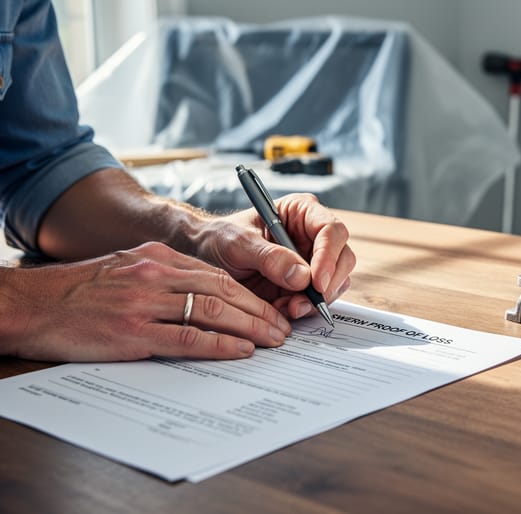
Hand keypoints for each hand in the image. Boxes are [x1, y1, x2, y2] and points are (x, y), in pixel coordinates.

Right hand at [4, 242, 291, 361]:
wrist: (32, 305)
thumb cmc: (80, 291)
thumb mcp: (126, 268)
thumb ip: (165, 277)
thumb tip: (205, 295)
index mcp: (156, 258)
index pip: (217, 275)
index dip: (250, 294)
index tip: (271, 308)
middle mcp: (155, 276)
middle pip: (223, 291)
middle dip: (259, 311)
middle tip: (282, 328)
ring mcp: (145, 303)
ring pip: (213, 312)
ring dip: (250, 328)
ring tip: (273, 341)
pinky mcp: (133, 332)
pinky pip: (188, 338)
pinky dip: (221, 345)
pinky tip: (241, 351)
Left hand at [197, 193, 355, 319]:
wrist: (205, 258)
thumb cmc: (220, 239)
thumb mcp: (238, 243)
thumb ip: (269, 257)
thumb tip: (302, 276)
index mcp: (302, 212)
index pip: (332, 230)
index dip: (329, 256)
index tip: (315, 281)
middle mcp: (314, 236)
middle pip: (343, 259)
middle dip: (326, 285)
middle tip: (302, 302)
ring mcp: (313, 261)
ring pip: (335, 283)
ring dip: (315, 300)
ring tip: (286, 308)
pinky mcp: (306, 284)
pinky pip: (319, 299)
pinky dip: (305, 309)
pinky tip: (283, 310)